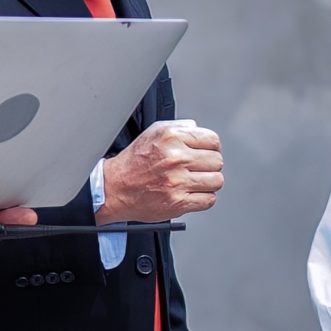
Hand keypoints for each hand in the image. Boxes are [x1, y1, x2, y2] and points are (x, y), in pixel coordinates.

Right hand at [98, 119, 223, 224]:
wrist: (113, 189)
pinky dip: (202, 199)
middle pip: (217, 161)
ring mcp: (177, 182)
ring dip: (207, 183)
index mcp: (172, 138)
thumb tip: (198, 129)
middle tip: (194, 170)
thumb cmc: (133, 162)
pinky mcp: (177, 203)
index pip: (213, 141)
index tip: (200, 154)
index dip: (208, 148)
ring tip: (193, 182)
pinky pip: (208, 200)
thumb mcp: (153, 133)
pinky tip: (190, 194)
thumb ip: (179, 127)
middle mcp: (176, 158)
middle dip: (208, 166)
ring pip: (216, 181)